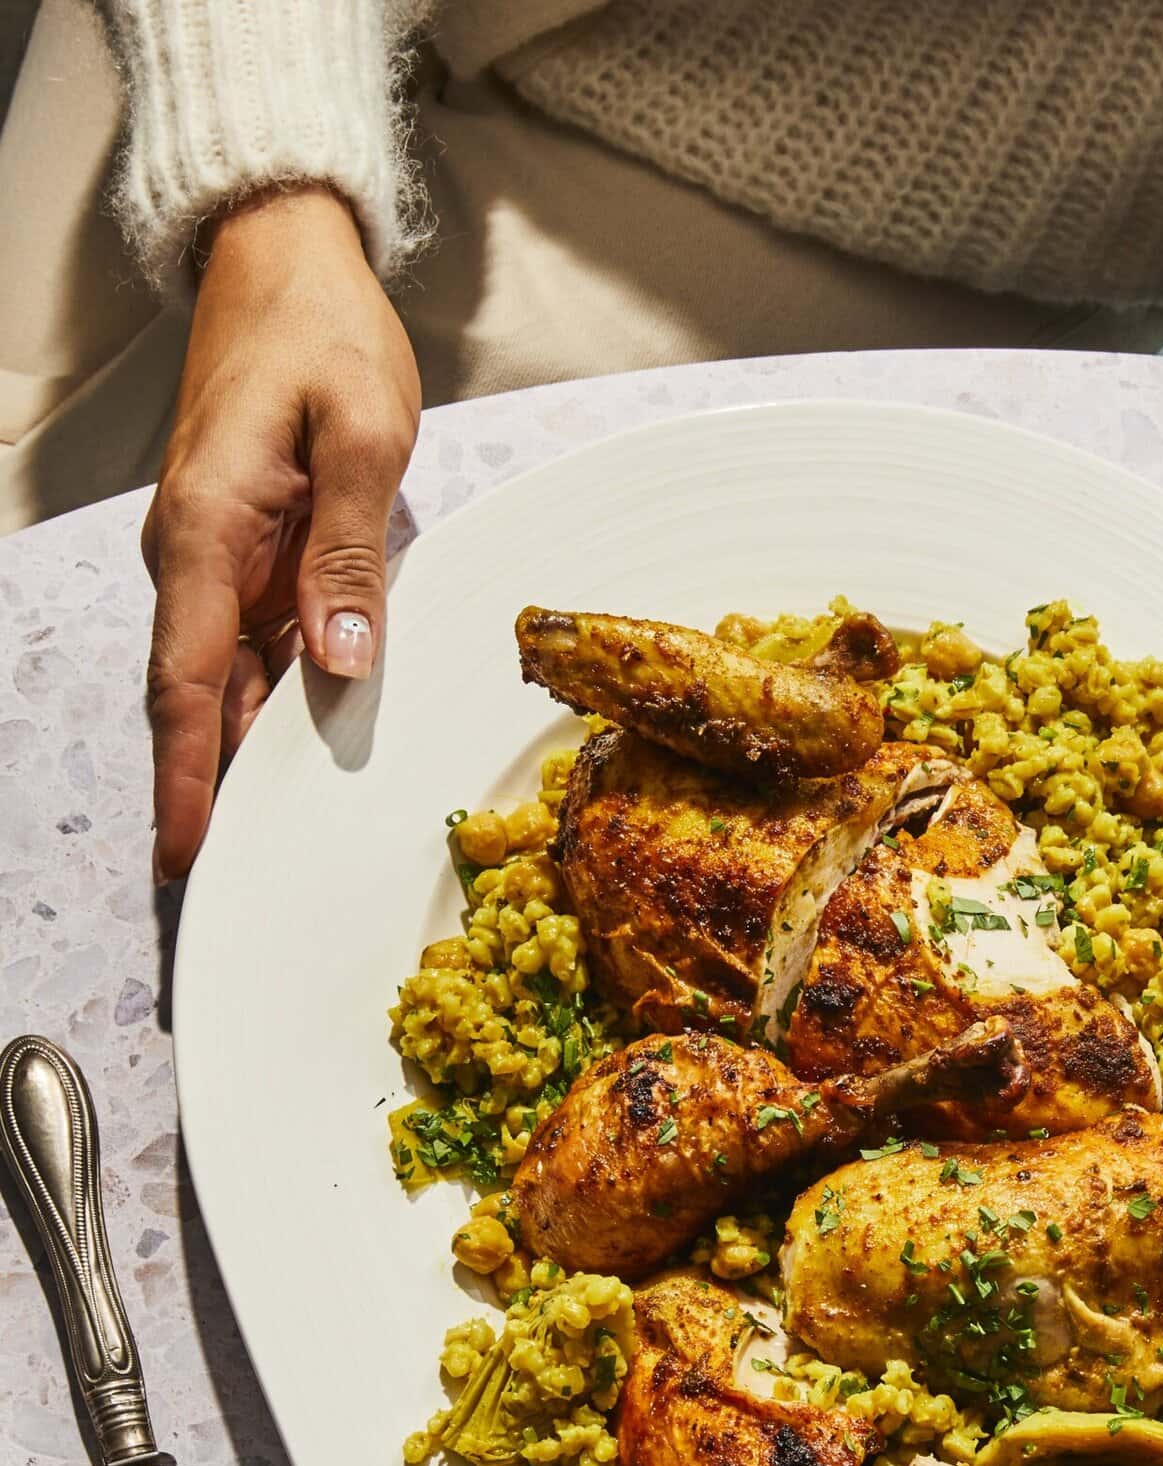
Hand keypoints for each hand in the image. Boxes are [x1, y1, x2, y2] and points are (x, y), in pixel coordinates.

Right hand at [142, 186, 420, 880]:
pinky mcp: (253, 556)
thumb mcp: (361, 435)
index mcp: (211, 532)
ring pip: (228, 684)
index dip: (189, 778)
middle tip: (240, 888)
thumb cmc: (324, 337)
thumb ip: (352, 552)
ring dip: (247, 760)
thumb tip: (340, 660)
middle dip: (212, 794)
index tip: (187, 855)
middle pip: (200, 702)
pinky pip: (257, 651)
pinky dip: (276, 708)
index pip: (188, 683)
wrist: (286, 266)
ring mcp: (221, 560)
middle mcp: (198, 557)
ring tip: (279, 850)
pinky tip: (310, 761)